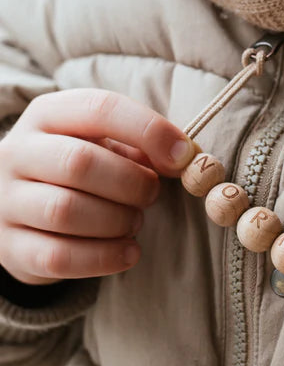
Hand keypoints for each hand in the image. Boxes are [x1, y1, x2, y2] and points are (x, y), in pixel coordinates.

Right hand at [0, 89, 195, 284]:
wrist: (22, 211)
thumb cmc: (77, 172)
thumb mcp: (103, 145)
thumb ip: (140, 146)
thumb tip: (184, 157)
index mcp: (47, 115)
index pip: (99, 108)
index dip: (148, 130)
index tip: (184, 155)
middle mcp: (17, 152)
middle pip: (79, 162)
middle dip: (131, 183)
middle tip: (151, 194)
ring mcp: (7, 201)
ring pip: (65, 211)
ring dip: (117, 221)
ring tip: (133, 222)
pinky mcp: (11, 247)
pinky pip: (58, 256)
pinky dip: (104, 257)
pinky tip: (128, 252)